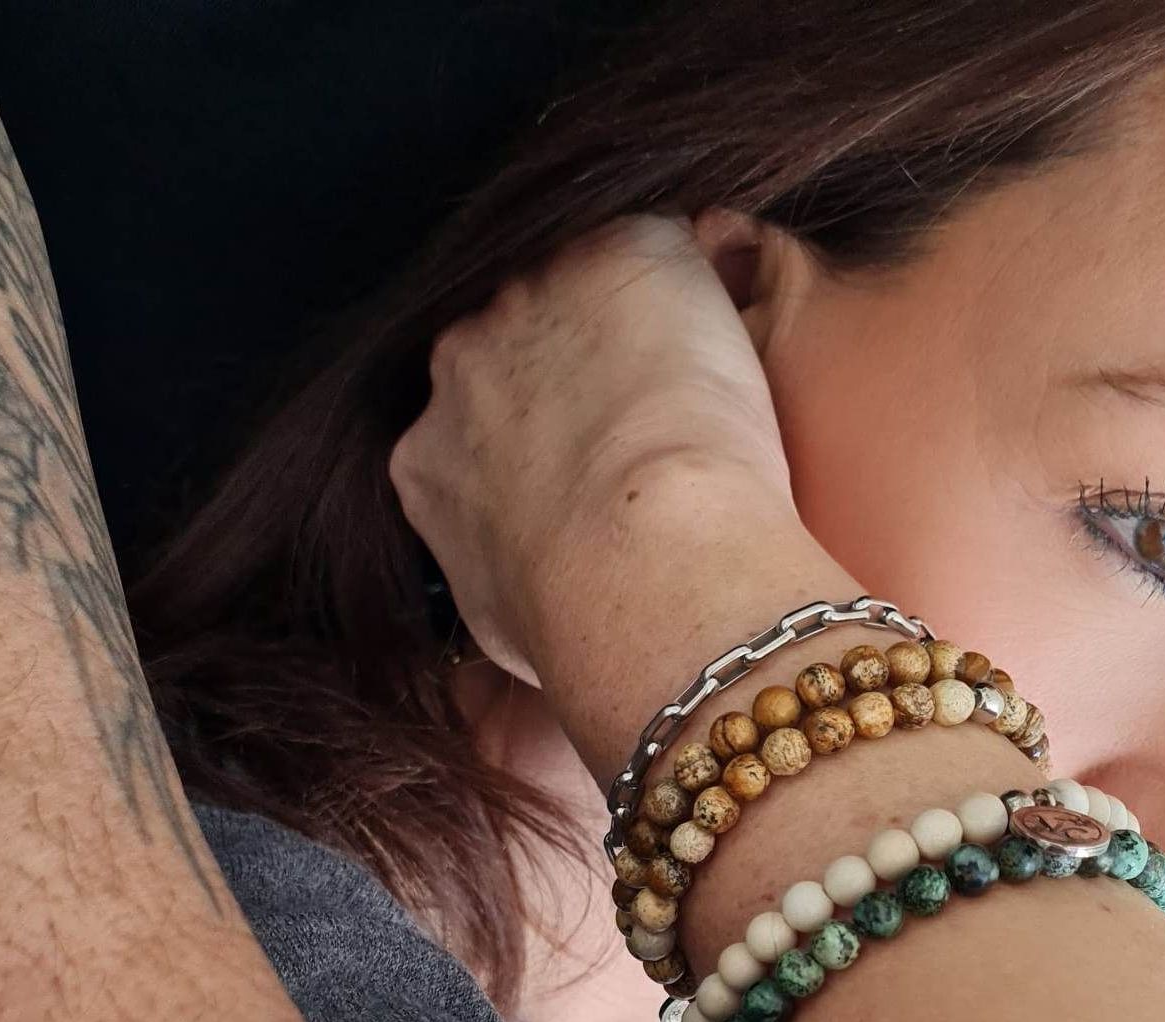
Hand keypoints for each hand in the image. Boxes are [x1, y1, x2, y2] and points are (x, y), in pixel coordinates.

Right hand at [390, 213, 799, 680]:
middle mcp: (458, 362)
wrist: (646, 563)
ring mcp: (533, 294)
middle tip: (644, 424)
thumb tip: (519, 616)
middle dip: (567, 371)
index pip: (466, 423)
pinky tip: (737, 334)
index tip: (582, 468)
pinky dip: (700, 278)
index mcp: (426, 456)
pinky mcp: (620, 250)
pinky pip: (661, 245)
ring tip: (697, 385)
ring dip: (629, 323)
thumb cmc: (583, 623)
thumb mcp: (505, 632)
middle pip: (510, 343)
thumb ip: (499, 587)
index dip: (531, 439)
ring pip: (580, 288)